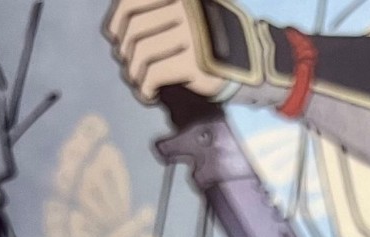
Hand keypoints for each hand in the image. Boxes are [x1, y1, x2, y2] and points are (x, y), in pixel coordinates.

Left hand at [104, 0, 230, 102]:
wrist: (254, 64)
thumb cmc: (216, 41)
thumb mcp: (193, 11)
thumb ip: (162, 11)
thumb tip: (120, 27)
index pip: (132, 1)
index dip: (116, 20)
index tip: (115, 37)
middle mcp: (186, 9)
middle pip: (134, 29)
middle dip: (125, 51)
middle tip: (130, 66)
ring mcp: (191, 36)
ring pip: (140, 52)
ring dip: (133, 72)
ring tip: (139, 82)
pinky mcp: (194, 64)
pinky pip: (153, 74)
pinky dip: (144, 88)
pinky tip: (148, 95)